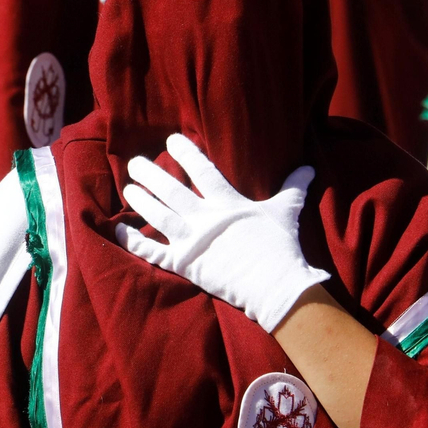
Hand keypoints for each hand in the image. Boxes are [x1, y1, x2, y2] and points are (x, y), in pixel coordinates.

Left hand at [114, 134, 326, 332]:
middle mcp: (204, 218)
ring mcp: (191, 242)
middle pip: (171, 190)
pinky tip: (118, 231)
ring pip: (158, 215)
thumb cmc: (281, 247)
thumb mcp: (286, 211)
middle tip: (135, 162)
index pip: (201, 170)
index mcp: (227, 203)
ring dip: (141, 200)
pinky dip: (134, 242)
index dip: (185, 153)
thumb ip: (294, 187)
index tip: (171, 140)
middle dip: (150, 173)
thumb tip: (309, 167)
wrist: (275, 286)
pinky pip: (152, 252)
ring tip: (129, 187)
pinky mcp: (184, 265)